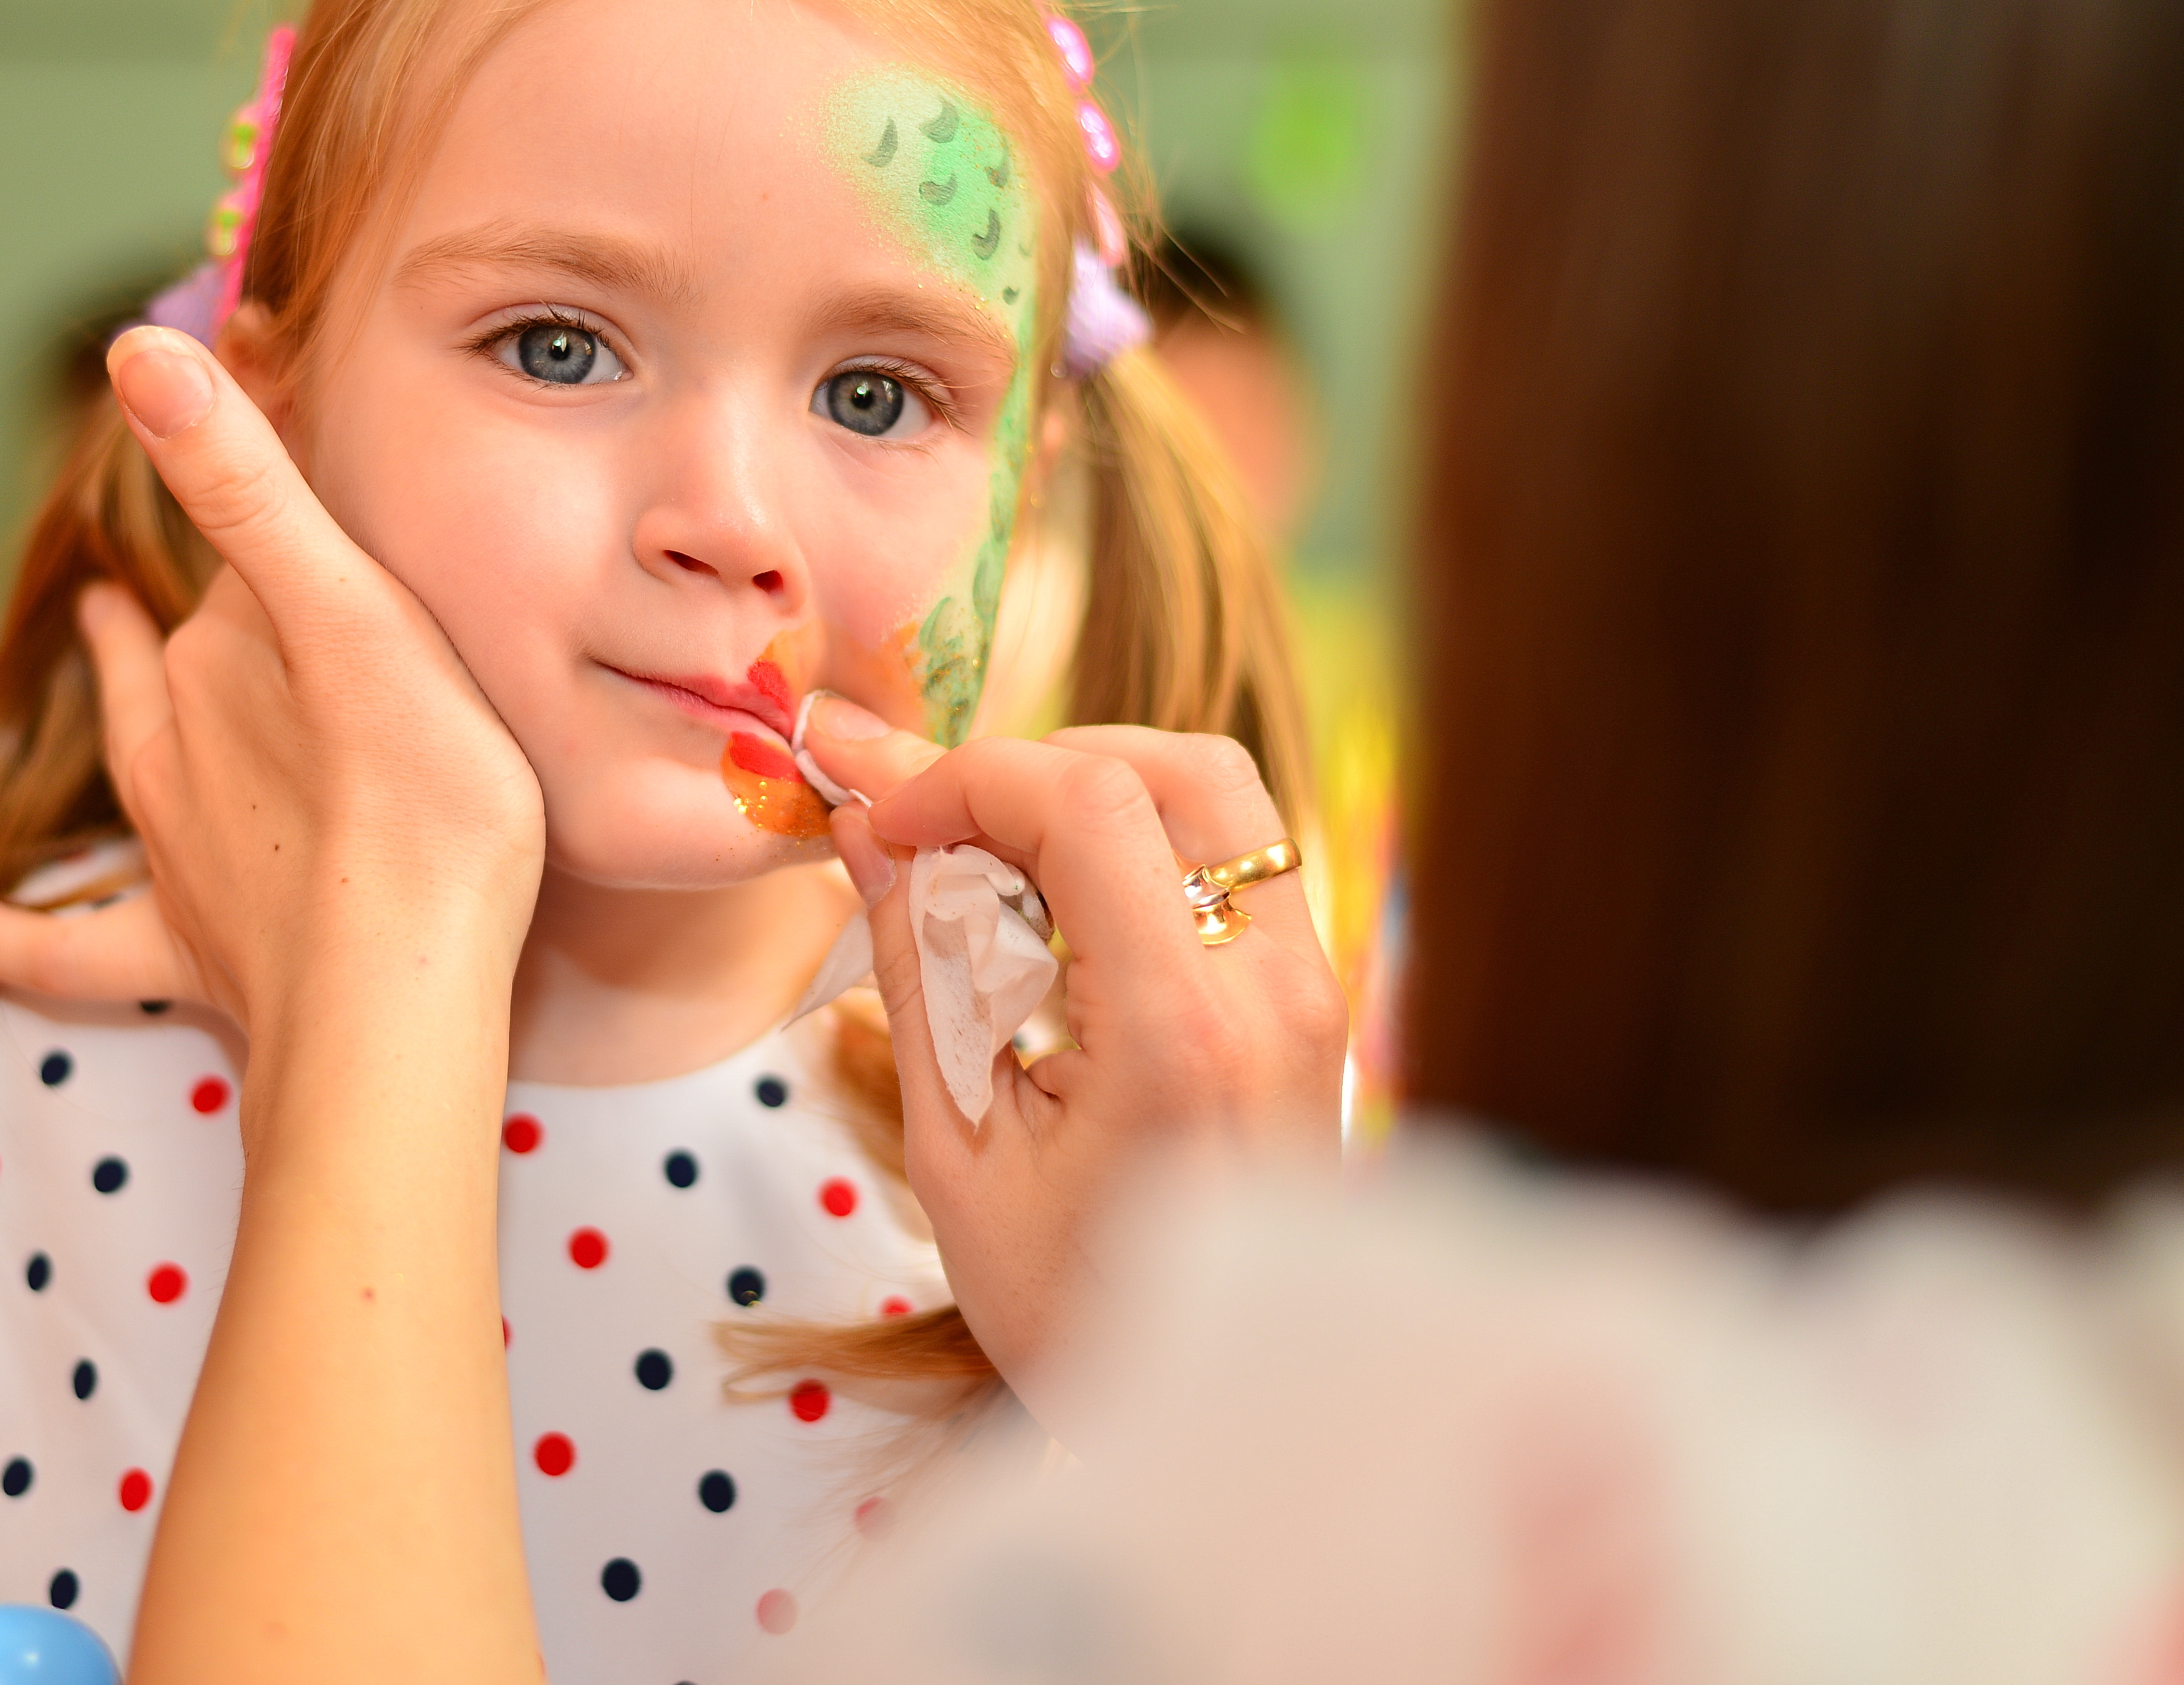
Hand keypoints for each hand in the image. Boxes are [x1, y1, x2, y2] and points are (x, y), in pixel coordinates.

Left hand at [0, 326, 545, 1085]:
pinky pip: (64, 948)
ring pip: (136, 761)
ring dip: (126, 700)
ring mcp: (176, 850)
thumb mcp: (352, 614)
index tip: (258, 435)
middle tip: (217, 564)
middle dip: (202, 612)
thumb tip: (137, 349)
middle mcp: (182, 740)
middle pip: (187, 656)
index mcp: (226, 654)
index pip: (238, 560)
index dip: (255, 506)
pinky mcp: (181, 953)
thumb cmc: (414, 800)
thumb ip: (248, 485)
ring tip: (108, 635)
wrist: (396, 994)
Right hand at [803, 701, 1345, 1394]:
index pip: (1087, 801)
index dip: (971, 776)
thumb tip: (871, 828)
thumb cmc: (1074, 1311)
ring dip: (1098, 797)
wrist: (1219, 1419)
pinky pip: (1233, 866)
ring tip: (1001, 870)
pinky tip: (1064, 920)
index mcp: (1182, 1033)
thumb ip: (918, 968)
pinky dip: (1143, 850)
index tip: (892, 819)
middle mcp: (1272, 991)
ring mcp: (1310, 994)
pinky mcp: (1312, 1005)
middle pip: (1177, 767)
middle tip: (949, 830)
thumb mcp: (958, 1154)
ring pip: (1219, 802)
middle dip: (1043, 765)